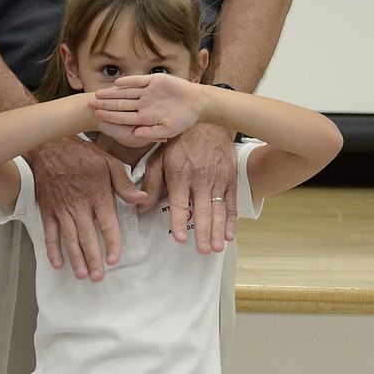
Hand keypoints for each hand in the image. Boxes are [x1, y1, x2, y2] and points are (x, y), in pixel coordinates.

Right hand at [24, 136, 146, 280]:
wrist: (50, 145)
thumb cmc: (83, 155)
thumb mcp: (109, 163)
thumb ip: (125, 184)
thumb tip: (142, 198)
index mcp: (98, 195)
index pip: (107, 225)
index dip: (112, 244)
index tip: (115, 258)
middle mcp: (79, 205)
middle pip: (88, 237)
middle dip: (93, 259)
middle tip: (99, 277)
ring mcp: (62, 209)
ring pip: (69, 239)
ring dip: (76, 259)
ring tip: (83, 275)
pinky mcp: (48, 210)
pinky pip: (49, 233)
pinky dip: (52, 249)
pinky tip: (58, 263)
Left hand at [90, 74, 201, 141]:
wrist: (197, 103)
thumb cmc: (184, 120)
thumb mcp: (168, 130)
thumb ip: (152, 133)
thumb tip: (135, 134)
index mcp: (145, 117)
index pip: (123, 117)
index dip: (110, 116)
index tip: (97, 116)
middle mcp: (143, 104)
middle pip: (121, 104)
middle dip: (105, 104)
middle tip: (89, 103)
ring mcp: (147, 92)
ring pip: (126, 92)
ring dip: (112, 93)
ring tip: (98, 93)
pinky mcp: (154, 81)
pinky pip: (139, 81)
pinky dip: (129, 82)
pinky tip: (117, 83)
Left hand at [138, 124, 236, 253]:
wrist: (208, 124)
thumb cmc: (180, 143)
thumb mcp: (159, 159)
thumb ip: (151, 183)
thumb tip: (141, 207)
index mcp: (180, 174)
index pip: (180, 203)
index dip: (180, 221)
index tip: (180, 237)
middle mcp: (200, 179)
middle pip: (202, 210)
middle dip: (203, 231)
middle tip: (202, 249)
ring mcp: (217, 180)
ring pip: (219, 209)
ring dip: (218, 230)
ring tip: (216, 247)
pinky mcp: (230, 180)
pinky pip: (232, 203)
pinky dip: (232, 220)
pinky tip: (229, 234)